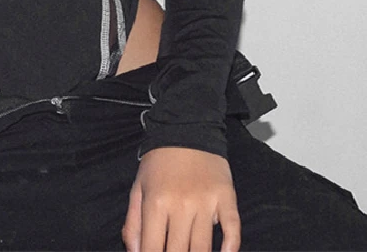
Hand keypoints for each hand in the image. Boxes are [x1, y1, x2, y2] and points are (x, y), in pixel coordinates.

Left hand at [121, 147, 239, 251]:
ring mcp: (206, 202)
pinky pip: (232, 230)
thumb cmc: (159, 162)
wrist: (187, 127)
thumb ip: (133, 223)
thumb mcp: (138, 187)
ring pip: (202, 249)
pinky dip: (230, 248)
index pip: (152, 249)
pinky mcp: (226, 198)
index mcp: (156, 202)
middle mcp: (181, 205)